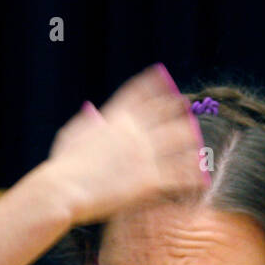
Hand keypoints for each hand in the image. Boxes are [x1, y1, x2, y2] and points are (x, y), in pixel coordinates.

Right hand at [44, 64, 206, 224]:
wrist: (64, 190)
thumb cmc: (62, 167)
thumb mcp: (72, 135)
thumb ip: (87, 121)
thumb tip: (93, 109)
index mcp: (114, 118)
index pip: (138, 93)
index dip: (153, 82)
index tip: (164, 74)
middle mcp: (133, 131)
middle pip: (166, 111)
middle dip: (179, 107)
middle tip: (189, 106)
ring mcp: (144, 154)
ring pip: (180, 139)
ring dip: (192, 139)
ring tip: (200, 143)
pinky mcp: (149, 179)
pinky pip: (180, 175)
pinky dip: (193, 177)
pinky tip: (202, 178)